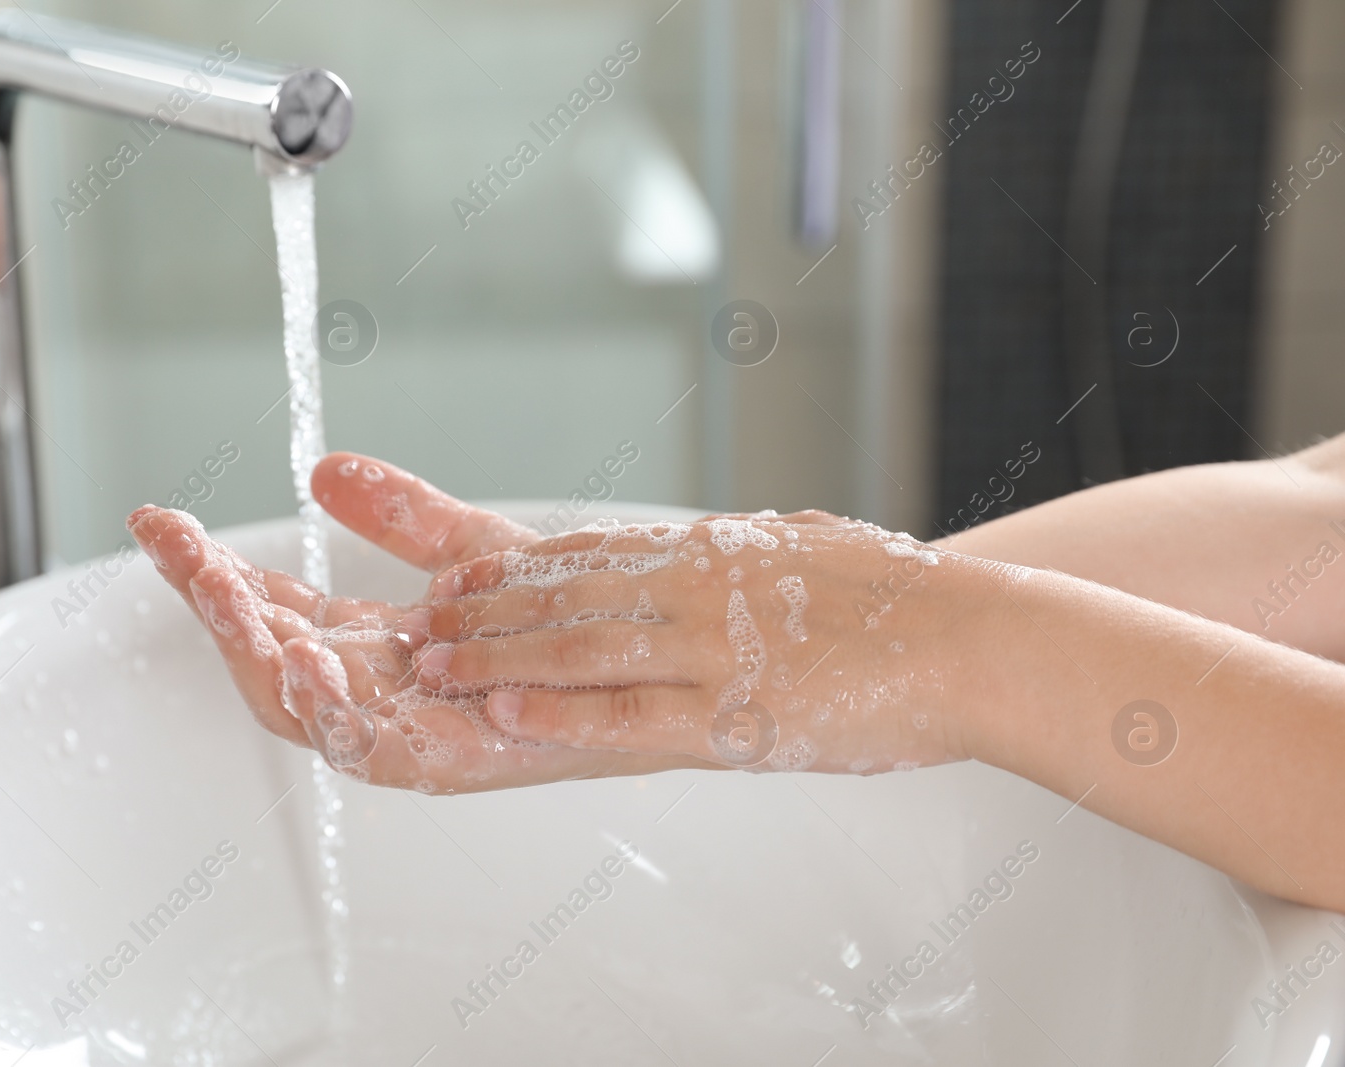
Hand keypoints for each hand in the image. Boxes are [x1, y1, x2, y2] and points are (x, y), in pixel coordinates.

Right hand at [129, 454, 701, 790]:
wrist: (659, 656)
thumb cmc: (575, 615)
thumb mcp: (475, 551)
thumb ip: (402, 518)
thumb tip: (322, 469)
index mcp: (375, 646)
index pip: (273, 610)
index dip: (215, 572)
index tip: (163, 523)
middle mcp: (382, 692)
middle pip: (269, 659)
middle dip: (215, 606)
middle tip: (178, 550)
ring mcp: (409, 730)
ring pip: (302, 707)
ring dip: (253, 655)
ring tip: (221, 597)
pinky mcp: (450, 761)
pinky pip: (368, 748)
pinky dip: (330, 708)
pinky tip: (303, 656)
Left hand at [412, 514, 983, 773]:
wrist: (968, 640)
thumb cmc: (897, 596)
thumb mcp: (804, 548)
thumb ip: (744, 553)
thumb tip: (712, 549)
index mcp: (712, 550)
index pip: (589, 553)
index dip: (515, 569)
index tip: (462, 577)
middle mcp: (695, 590)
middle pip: (565, 595)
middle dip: (486, 610)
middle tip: (426, 621)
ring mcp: (709, 651)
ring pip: (577, 649)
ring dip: (498, 657)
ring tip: (438, 665)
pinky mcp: (732, 715)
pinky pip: (628, 713)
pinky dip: (561, 711)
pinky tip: (509, 712)